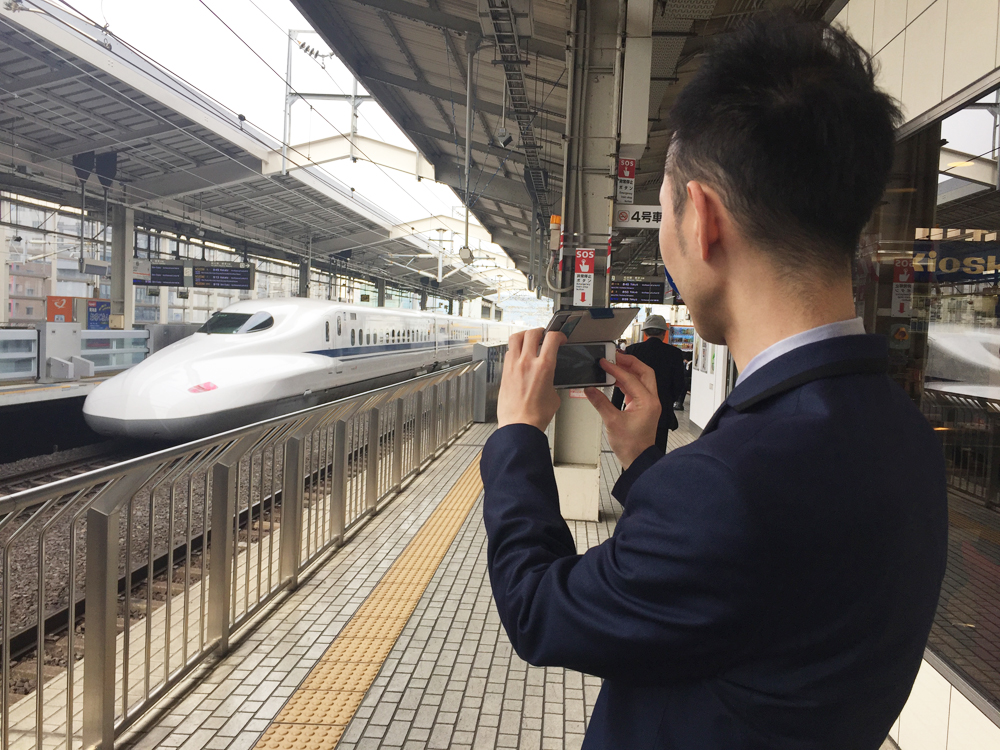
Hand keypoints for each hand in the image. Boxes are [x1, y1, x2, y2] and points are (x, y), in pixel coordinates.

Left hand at [497, 328, 566, 430]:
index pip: (552, 338)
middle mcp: (527, 363)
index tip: (560, 339)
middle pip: (532, 333)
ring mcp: (513, 366)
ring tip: (529, 339)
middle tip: (544, 336)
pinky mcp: (505, 372)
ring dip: (524, 335)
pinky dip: (515, 349)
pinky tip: (519, 355)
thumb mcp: (554, 395)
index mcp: (544, 367)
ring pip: (516, 338)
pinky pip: (509, 352)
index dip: (559, 335)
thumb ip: (552, 381)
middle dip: (541, 331)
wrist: (519, 426)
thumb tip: (549, 379)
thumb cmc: (536, 416)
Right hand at [585, 352, 660, 468]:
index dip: (616, 369)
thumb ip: (600, 403)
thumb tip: (590, 389)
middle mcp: (651, 400)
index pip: (631, 378)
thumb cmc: (631, 445)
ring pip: (642, 379)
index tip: (604, 362)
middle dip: (630, 362)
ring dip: (628, 371)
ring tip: (613, 366)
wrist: (638, 459)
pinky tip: (615, 380)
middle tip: (614, 357)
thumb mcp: (612, 422)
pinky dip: (627, 381)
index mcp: (647, 402)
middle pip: (644, 372)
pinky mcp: (643, 407)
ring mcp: (648, 403)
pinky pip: (637, 388)